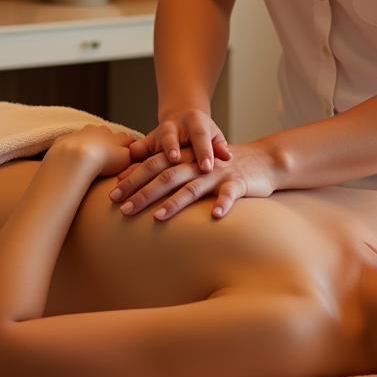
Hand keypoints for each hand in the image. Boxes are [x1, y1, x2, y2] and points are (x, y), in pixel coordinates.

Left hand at [47, 125, 133, 175]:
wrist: (76, 158)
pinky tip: (73, 158)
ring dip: (90, 143)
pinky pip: (71, 142)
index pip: (126, 139)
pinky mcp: (65, 139)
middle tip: (108, 156)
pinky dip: (73, 148)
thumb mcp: (126, 159)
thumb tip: (140, 154)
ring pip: (88, 135)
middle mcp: (99, 131)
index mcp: (114, 136)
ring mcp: (81, 133)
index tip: (130, 153)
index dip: (129, 146)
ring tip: (90, 157)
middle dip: (109, 142)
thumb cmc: (103, 161)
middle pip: (107, 135)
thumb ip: (134, 155)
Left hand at [111, 141, 277, 220]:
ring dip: (175, 202)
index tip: (112, 193)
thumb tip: (136, 185)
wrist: (263, 160)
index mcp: (186, 158)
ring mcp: (218, 173)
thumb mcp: (195, 166)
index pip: (154, 165)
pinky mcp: (239, 182)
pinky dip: (223, 203)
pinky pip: (230, 194)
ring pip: (194, 186)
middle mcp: (198, 164)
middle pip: (167, 176)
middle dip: (144, 192)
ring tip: (158, 217)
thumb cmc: (222, 166)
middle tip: (123, 208)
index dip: (133, 178)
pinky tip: (215, 216)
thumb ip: (170, 172)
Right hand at [128, 108, 231, 173]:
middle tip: (173, 162)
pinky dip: (128, 168)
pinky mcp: (146, 144)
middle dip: (171, 150)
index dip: (204, 151)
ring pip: (149, 148)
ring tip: (137, 178)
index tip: (207, 168)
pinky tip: (119, 182)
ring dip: (143, 165)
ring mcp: (157, 135)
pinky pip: (135, 156)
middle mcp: (173, 126)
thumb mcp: (214, 134)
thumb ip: (219, 145)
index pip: (201, 136)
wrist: (182, 116)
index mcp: (195, 122)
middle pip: (171, 138)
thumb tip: (227, 156)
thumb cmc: (204, 132)